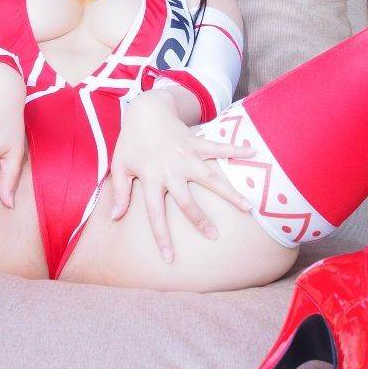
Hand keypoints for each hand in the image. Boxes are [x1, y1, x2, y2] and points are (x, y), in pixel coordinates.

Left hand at [108, 91, 253, 263]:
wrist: (145, 110)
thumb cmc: (131, 141)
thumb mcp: (120, 165)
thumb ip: (120, 192)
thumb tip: (114, 217)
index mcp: (151, 178)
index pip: (155, 214)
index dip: (161, 236)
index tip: (169, 258)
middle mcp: (171, 170)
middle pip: (187, 200)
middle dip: (200, 220)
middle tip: (214, 236)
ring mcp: (186, 156)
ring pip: (210, 178)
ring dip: (229, 192)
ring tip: (248, 207)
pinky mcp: (197, 143)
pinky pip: (218, 148)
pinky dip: (236, 150)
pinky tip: (253, 153)